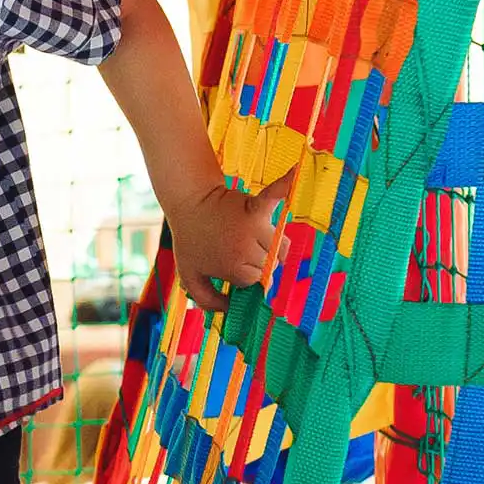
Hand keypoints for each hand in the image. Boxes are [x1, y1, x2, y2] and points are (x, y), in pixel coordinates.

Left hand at [164, 172, 294, 311]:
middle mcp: (248, 249)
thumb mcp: (190, 276)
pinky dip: (285, 186)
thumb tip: (231, 310)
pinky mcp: (256, 206)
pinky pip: (275, 197)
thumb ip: (207, 300)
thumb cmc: (190, 240)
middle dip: (255, 260)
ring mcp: (254, 227)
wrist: (187, 203)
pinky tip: (296, 174)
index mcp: (235, 268)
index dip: (242, 274)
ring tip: (252, 238)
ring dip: (272, 246)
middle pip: (270, 265)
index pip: (255, 280)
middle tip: (234, 247)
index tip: (229, 262)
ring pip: (280, 247)